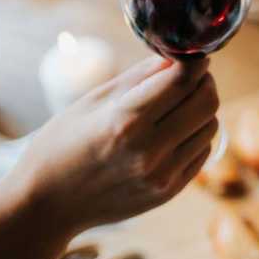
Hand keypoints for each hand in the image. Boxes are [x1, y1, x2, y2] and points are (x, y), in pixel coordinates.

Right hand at [6, 56, 217, 244]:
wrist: (48, 204)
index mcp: (124, 121)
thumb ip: (139, 77)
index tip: (196, 53)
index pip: (181, 81)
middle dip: (203, 82)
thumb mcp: (93, 101)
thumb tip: (176, 56)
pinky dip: (196, 135)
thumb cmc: (62, 144)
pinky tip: (175, 131)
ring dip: (202, 109)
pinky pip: (202, 152)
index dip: (195, 61)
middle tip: (191, 76)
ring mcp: (162, 175)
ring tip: (179, 104)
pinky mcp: (169, 191)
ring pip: (210, 126)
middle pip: (206, 102)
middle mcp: (148, 150)